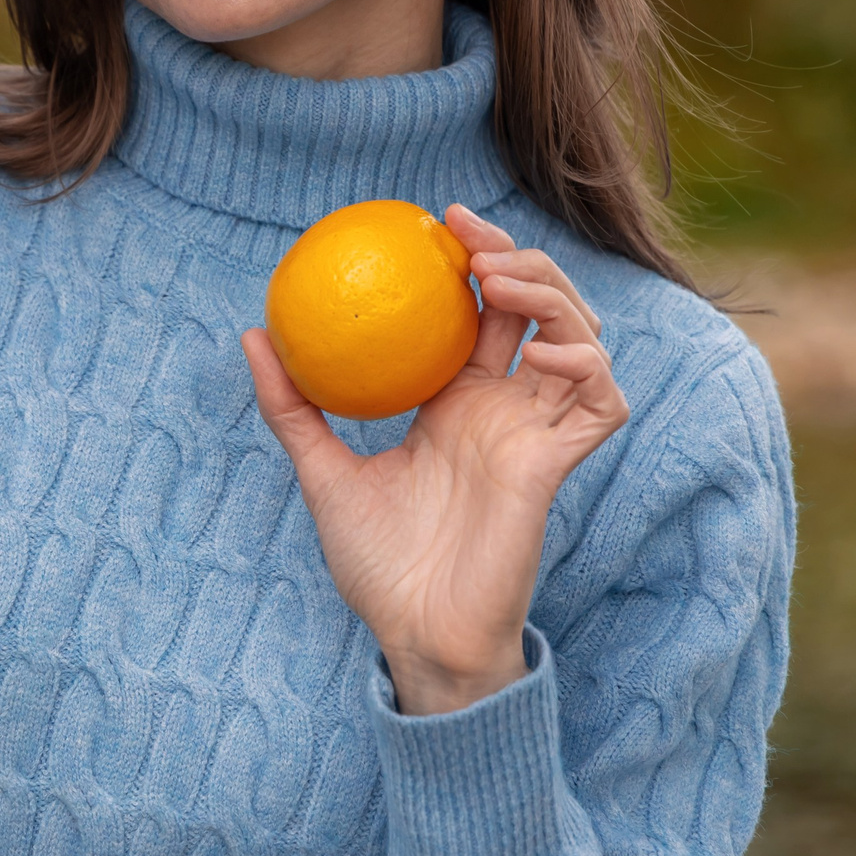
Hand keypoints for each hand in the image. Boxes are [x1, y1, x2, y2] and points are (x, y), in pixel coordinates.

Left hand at [241, 205, 629, 715]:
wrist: (414, 634)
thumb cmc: (375, 565)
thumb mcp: (322, 472)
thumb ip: (293, 406)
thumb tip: (255, 334)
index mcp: (458, 403)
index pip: (484, 311)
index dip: (478, 258)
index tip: (439, 221)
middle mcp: (505, 410)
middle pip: (539, 310)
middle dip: (520, 259)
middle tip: (470, 234)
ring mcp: (536, 435)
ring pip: (580, 342)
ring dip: (553, 299)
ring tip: (499, 281)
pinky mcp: (557, 468)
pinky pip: (600, 404)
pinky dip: (584, 368)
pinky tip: (540, 355)